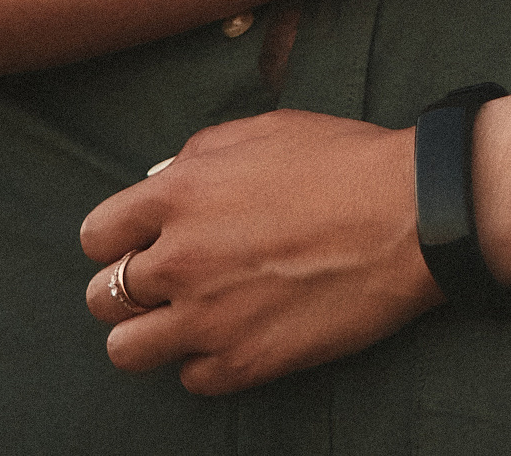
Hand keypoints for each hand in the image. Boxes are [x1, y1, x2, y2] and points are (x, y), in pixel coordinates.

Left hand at [81, 109, 438, 394]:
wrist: (414, 215)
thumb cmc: (346, 162)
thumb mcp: (266, 132)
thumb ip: (199, 154)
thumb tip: (159, 180)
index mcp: (179, 195)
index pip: (96, 236)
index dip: (118, 239)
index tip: (145, 242)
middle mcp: (181, 260)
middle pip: (102, 297)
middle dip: (129, 289)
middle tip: (170, 283)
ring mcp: (210, 317)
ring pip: (127, 351)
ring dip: (152, 335)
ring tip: (190, 320)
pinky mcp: (246, 362)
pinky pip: (192, 379)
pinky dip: (208, 363)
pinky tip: (238, 337)